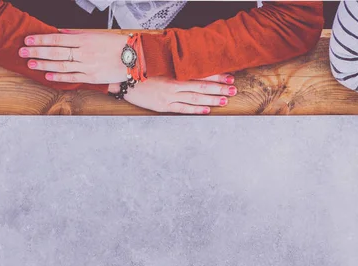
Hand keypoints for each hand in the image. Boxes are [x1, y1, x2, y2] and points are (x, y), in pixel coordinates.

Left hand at [19, 30, 127, 84]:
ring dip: (44, 64)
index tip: (28, 39)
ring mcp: (87, 66)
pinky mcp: (91, 78)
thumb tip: (61, 33)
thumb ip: (77, 34)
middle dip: (37, 51)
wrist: (133, 58)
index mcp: (84, 39)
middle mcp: (83, 52)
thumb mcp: (96, 35)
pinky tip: (48, 75)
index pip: (57, 38)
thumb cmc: (116, 45)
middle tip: (22, 51)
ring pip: (61, 65)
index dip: (40, 39)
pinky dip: (59, 76)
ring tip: (30, 64)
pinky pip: (72, 77)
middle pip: (55, 51)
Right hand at [117, 74, 236, 114]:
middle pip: (202, 86)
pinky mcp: (164, 106)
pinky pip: (183, 108)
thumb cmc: (141, 69)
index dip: (216, 75)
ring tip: (226, 99)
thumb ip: (175, 65)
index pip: (200, 73)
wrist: (124, 77)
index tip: (229, 75)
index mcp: (175, 71)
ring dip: (212, 99)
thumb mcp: (160, 63)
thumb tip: (189, 63)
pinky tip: (207, 110)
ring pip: (195, 98)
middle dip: (219, 87)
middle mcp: (175, 83)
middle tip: (234, 88)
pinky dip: (196, 110)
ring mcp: (170, 95)